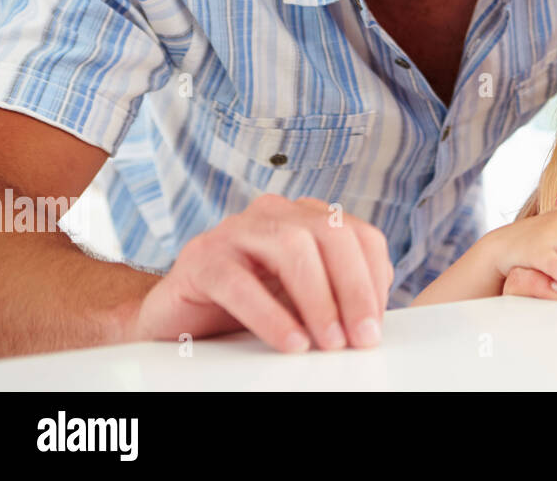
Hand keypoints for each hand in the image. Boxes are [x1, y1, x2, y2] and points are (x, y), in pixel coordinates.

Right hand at [135, 194, 392, 352]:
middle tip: (362, 338)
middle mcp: (276, 213)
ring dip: (318, 300)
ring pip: (292, 248)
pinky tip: (291, 342)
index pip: (359, 234)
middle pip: (332, 234)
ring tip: (330, 343)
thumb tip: (374, 319)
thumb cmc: (250, 306)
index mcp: (308, 216)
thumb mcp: (305, 299)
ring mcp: (237, 229)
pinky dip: (271, 316)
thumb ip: (339, 296)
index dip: (375, 277)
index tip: (377, 324)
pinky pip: (240, 282)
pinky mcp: (202, 257)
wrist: (179, 318)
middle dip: (354, 288)